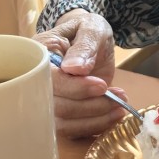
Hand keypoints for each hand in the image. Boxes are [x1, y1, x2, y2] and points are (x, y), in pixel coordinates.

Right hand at [34, 9, 127, 137]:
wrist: (92, 39)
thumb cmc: (88, 30)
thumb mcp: (92, 29)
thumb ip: (85, 46)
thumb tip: (74, 68)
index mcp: (39, 56)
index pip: (49, 81)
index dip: (75, 88)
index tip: (101, 85)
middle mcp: (38, 82)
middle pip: (56, 107)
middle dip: (91, 106)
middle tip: (119, 98)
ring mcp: (49, 99)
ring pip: (64, 123)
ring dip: (95, 119)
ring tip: (120, 107)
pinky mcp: (63, 112)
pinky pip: (73, 129)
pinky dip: (95, 126)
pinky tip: (114, 116)